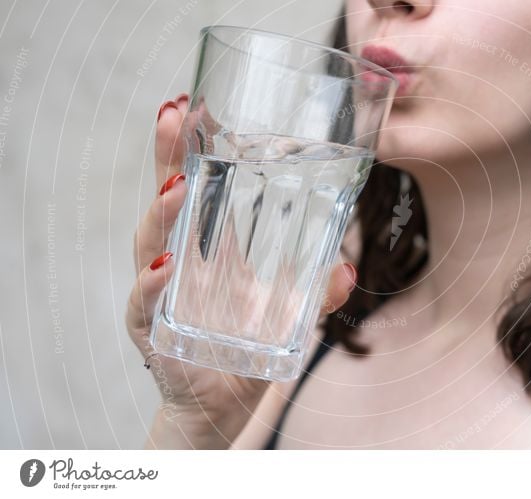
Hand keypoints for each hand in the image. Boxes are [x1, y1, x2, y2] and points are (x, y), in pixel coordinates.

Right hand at [126, 93, 356, 447]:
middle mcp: (177, 263)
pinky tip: (163, 267)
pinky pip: (145, 307)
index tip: (192, 102)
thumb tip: (347, 270)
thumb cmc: (247, 345)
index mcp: (207, 248)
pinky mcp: (154, 334)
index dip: (189, 146)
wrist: (225, 404)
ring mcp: (160, 296)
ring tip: (177, 185)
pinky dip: (150, 287)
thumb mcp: (288, 312)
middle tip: (174, 114)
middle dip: (166, 156)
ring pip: (148, 246)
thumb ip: (317, 291)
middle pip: (165, 201)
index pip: (194, 185)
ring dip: (161, 213)